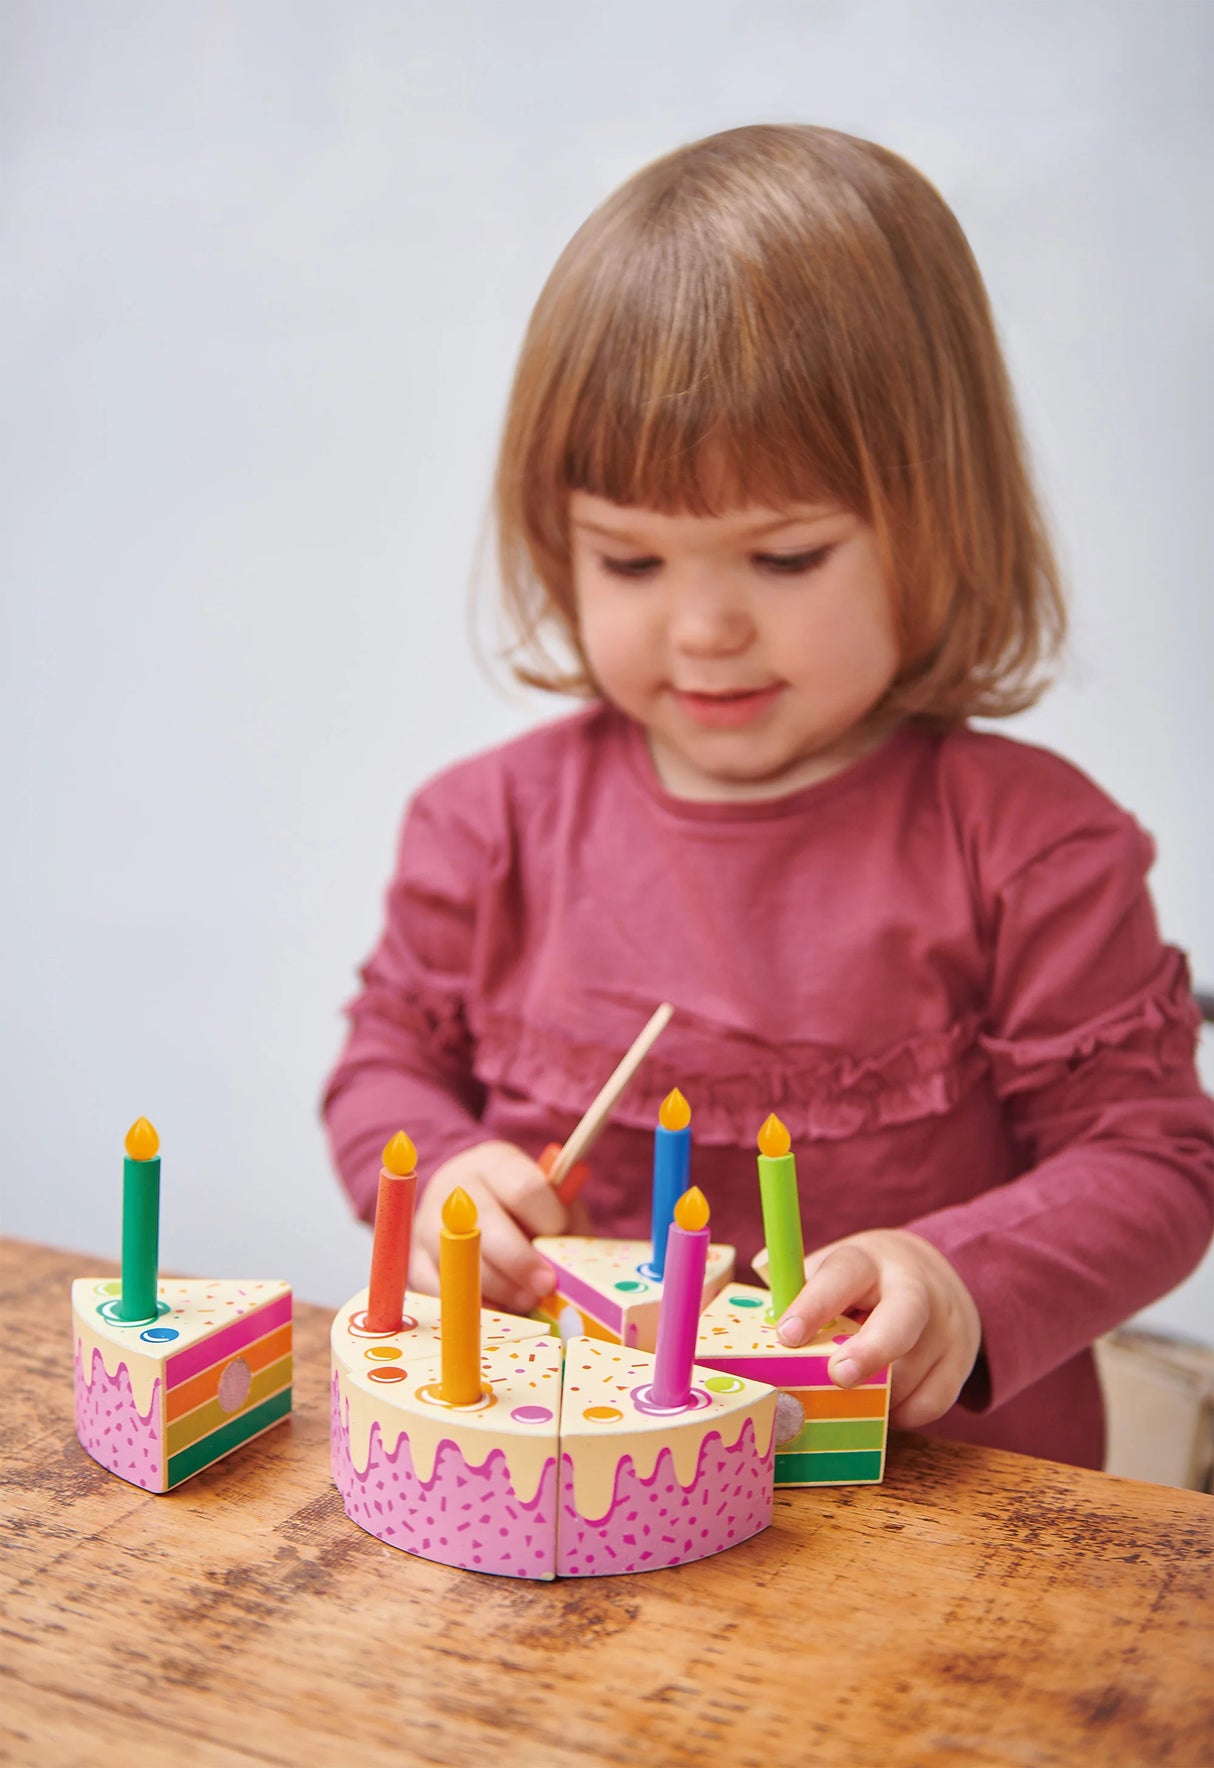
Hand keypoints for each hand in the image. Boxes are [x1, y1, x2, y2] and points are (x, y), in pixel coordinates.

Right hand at [409, 1141, 589, 1314]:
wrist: (469, 1205)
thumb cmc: (522, 1207)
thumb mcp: (549, 1199)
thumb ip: (564, 1221)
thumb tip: (569, 1260)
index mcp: (494, 1163)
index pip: (523, 1188)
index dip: (548, 1218)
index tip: (561, 1238)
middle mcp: (455, 1189)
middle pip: (485, 1224)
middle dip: (520, 1261)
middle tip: (546, 1284)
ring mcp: (428, 1224)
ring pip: (460, 1260)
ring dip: (499, 1288)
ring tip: (526, 1299)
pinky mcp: (416, 1262)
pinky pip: (440, 1290)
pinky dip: (472, 1305)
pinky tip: (498, 1307)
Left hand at [775, 1229, 981, 1428]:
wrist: (937, 1275)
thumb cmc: (864, 1281)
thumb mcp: (834, 1269)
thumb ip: (798, 1287)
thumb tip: (760, 1301)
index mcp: (868, 1261)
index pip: (843, 1276)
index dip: (814, 1305)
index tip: (787, 1334)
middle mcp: (914, 1288)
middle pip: (903, 1317)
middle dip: (870, 1350)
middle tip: (838, 1378)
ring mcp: (946, 1325)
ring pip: (913, 1372)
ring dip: (875, 1395)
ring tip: (849, 1392)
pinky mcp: (962, 1361)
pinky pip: (932, 1403)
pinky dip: (901, 1414)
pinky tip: (882, 1404)